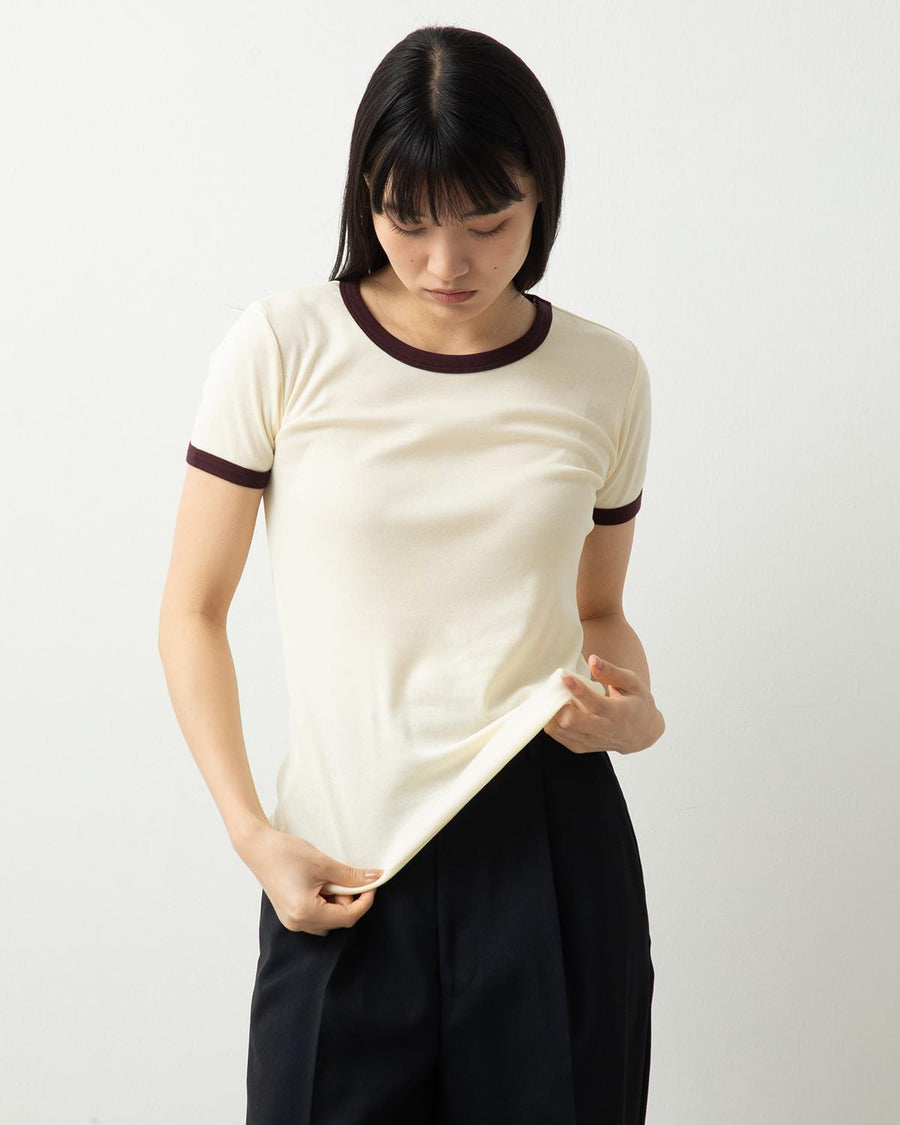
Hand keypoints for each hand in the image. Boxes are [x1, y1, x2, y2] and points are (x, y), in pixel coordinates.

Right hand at [232, 820, 382, 936]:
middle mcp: (298, 923)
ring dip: (335, 901)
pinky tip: (319, 883)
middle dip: (347, 899)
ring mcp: (291, 921)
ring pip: (328, 919)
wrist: (258, 846)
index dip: (364, 902)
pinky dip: (324, 902)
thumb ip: (351, 876)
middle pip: (338, 920)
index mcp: (306, 914)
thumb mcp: (323, 864)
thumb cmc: (286, 853)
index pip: (347, 917)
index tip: (371, 885)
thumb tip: (375, 878)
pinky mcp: (289, 914)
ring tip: (327, 878)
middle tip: (342, 875)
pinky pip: (316, 916)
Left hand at [544, 653, 664, 755]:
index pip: (595, 703)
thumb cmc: (637, 704)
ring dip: (553, 711)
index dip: (577, 689)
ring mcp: (590, 742)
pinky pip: (558, 736)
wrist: (642, 733)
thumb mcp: (632, 683)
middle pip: (571, 721)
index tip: (564, 676)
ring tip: (558, 698)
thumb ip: (611, 671)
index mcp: (618, 713)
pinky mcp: (581, 747)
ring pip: (560, 729)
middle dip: (558, 704)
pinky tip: (560, 709)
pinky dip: (554, 721)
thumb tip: (593, 659)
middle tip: (556, 689)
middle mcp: (604, 730)